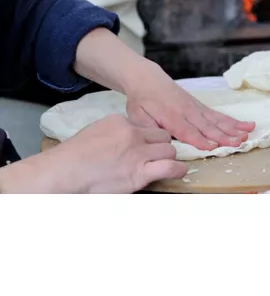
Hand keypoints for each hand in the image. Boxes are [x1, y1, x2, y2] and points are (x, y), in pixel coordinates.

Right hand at [0, 115, 186, 193]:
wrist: (65, 172)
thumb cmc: (74, 157)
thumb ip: (115, 133)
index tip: (144, 147)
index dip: (148, 138)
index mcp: (120, 122)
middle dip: (161, 146)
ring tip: (163, 165)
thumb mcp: (96, 132)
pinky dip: (177, 170)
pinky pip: (170, 167)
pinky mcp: (140, 173)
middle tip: (155, 157)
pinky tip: (177, 172)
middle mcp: (132, 134)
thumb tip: (124, 139)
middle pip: (162, 136)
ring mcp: (138, 153)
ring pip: (169, 150)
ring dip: (168, 158)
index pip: (146, 127)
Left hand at [126, 62, 254, 150]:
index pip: (187, 131)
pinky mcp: (201, 106)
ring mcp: (196, 108)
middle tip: (238, 142)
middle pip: (207, 126)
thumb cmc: (142, 100)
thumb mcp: (137, 115)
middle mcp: (187, 112)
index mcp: (170, 116)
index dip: (199, 139)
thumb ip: (149, 129)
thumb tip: (162, 141)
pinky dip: (233, 121)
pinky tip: (246, 125)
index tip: (212, 147)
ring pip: (217, 120)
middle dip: (223, 135)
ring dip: (233, 128)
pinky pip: (218, 115)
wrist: (147, 79)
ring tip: (247, 134)